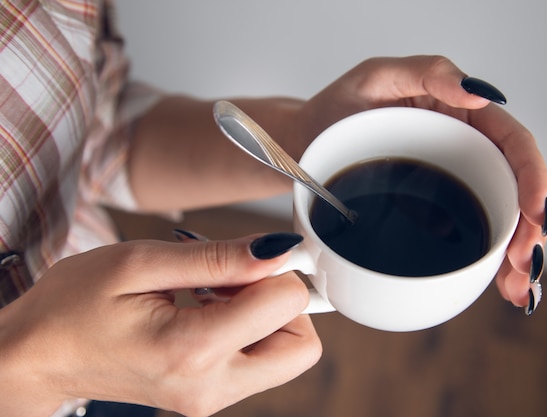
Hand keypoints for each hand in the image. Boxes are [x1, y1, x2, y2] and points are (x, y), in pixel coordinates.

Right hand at [0, 235, 320, 416]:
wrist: (40, 358)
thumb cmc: (75, 306)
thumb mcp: (141, 263)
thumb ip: (217, 258)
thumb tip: (277, 247)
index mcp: (192, 349)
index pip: (288, 304)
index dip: (279, 267)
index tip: (253, 252)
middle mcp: (211, 386)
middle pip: (301, 346)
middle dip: (284, 302)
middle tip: (239, 276)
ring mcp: (212, 398)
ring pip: (285, 354)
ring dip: (265, 314)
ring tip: (212, 290)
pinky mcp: (209, 396)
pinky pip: (258, 360)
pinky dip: (248, 329)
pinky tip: (206, 306)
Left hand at [297, 55, 546, 311]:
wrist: (305, 143)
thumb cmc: (339, 105)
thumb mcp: (377, 77)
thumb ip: (427, 74)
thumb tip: (478, 93)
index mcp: (463, 119)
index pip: (513, 145)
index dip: (532, 178)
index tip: (535, 212)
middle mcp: (464, 154)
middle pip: (514, 191)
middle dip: (529, 231)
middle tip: (524, 264)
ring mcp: (449, 187)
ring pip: (498, 221)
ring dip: (514, 258)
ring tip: (518, 290)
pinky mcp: (431, 215)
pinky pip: (467, 238)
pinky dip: (487, 266)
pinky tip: (501, 290)